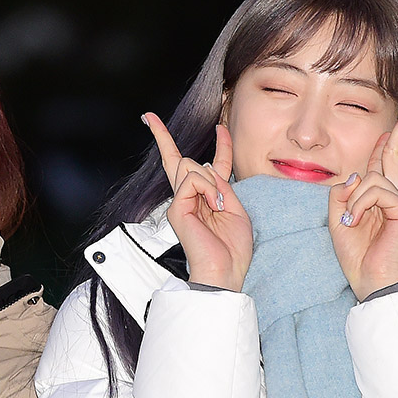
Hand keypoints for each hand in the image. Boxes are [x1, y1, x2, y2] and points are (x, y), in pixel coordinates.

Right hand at [143, 112, 251, 291]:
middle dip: (175, 139)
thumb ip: (222, 186)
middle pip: (180, 159)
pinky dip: (208, 188)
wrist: (225, 271)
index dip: (220, 145)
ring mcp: (180, 202)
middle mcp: (190, 199)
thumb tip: (208, 169)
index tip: (220, 127)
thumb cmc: (233, 248)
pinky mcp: (176, 208)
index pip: (209, 167)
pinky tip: (214, 205)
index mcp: (208, 199)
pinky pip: (193, 179)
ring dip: (211, 180)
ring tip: (219, 204)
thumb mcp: (236, 208)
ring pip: (190, 165)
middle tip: (161, 127)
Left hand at [329, 101, 397, 300]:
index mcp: (376, 195)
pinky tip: (356, 222)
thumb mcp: (338, 218)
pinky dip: (360, 205)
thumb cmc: (355, 253)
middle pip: (394, 153)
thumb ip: (342, 193)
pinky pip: (376, 191)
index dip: (390, 139)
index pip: (383, 161)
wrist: (368, 279)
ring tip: (351, 221)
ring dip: (353, 199)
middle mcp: (391, 194)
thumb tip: (355, 175)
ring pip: (371, 178)